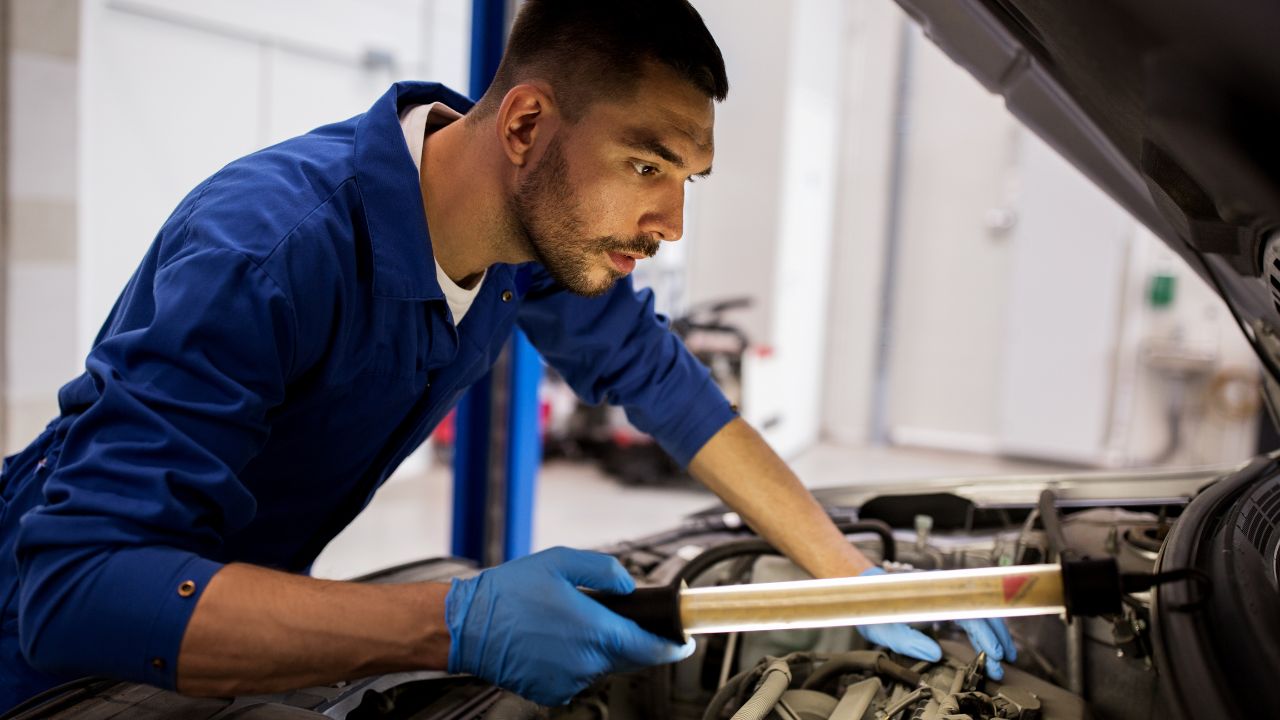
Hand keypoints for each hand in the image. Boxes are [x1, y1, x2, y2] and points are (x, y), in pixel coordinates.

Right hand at [445, 547, 694, 705]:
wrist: (468, 625)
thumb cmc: (508, 594)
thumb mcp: (562, 562)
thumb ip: (606, 570)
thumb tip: (630, 585)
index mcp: (595, 631)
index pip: (651, 649)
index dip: (673, 646)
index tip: (684, 643)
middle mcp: (586, 662)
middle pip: (629, 658)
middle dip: (632, 639)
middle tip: (614, 618)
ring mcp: (568, 681)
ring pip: (603, 667)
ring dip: (600, 649)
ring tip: (572, 624)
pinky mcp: (551, 692)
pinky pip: (578, 677)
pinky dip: (577, 661)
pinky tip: (556, 641)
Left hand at [853, 568, 1016, 679]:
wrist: (866, 589)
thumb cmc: (875, 605)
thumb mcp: (886, 627)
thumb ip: (908, 641)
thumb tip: (933, 654)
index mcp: (933, 594)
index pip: (968, 613)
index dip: (983, 634)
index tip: (993, 653)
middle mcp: (944, 590)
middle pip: (980, 610)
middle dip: (997, 636)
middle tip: (1004, 662)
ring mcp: (946, 594)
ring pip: (979, 610)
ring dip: (994, 632)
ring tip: (1005, 656)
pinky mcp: (945, 600)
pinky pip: (970, 613)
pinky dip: (982, 628)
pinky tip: (989, 642)